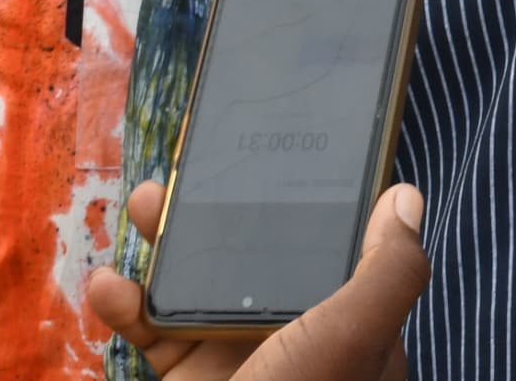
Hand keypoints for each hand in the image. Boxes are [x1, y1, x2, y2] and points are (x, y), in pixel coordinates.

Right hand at [90, 181, 429, 380]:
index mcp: (354, 331)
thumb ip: (387, 271)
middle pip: (260, 257)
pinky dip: (129, 306)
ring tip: (141, 204)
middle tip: (184, 175)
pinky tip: (109, 286)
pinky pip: (156, 336)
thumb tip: (407, 196)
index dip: (309, 203)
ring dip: (166, 245)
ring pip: (201, 286)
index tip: (275, 156)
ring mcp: (242, 366)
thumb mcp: (353, 339)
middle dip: (220, 212)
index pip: (339, 250)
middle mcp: (301, 345)